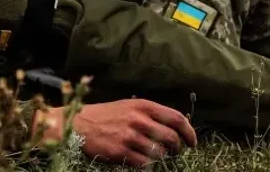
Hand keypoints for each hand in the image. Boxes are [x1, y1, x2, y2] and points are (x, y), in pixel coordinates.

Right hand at [34, 99, 196, 166]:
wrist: (77, 124)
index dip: (189, 132)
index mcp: (143, 105)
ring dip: (162, 158)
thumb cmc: (105, 115)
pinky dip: (147, 165)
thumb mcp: (128, 106)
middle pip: (172, 138)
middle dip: (178, 149)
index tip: (192, 142)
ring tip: (157, 157)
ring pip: (160, 154)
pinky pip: (144, 164)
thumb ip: (150, 114)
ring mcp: (130, 137)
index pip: (177, 118)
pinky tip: (141, 161)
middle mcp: (139, 119)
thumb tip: (174, 127)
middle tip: (176, 152)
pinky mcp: (121, 152)